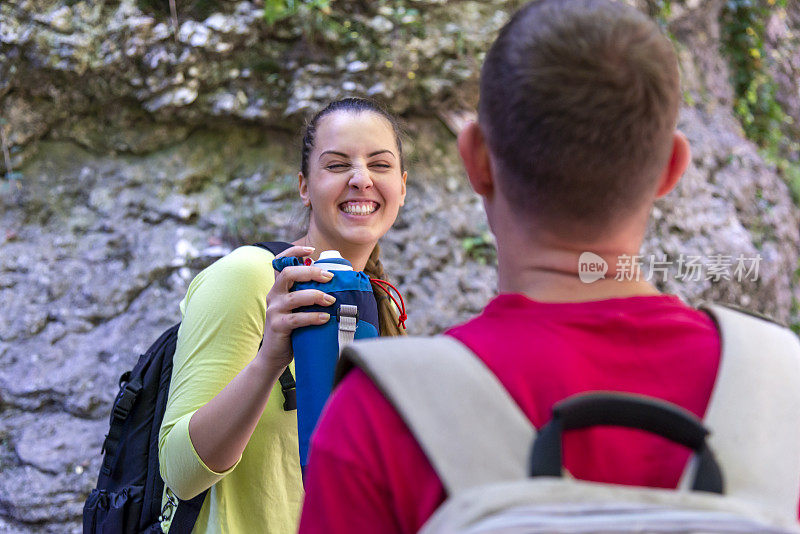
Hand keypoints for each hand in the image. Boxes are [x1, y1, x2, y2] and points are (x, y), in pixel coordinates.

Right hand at [257, 246, 335, 372]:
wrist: (275, 356)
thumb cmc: (293, 329)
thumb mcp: (299, 308)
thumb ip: (309, 295)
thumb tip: (338, 285)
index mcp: (280, 287)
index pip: (281, 262)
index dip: (294, 252)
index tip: (312, 250)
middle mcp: (274, 295)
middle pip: (289, 274)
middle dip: (311, 272)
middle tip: (329, 277)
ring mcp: (274, 310)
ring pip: (295, 297)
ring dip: (316, 296)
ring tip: (331, 300)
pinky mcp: (278, 326)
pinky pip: (296, 319)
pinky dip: (313, 317)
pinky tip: (325, 318)